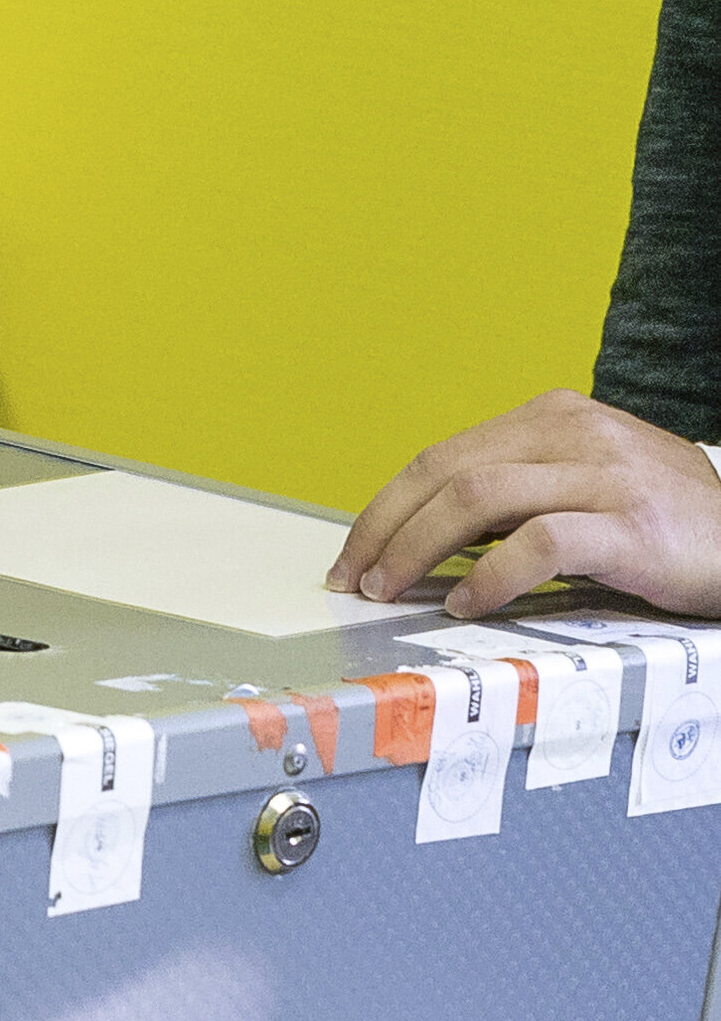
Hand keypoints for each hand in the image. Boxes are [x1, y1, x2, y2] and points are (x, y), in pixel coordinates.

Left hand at [329, 389, 720, 619]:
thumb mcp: (585, 484)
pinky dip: (489, 576)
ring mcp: (604, 474)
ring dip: (417, 550)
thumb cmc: (665, 521)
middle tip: (356, 577)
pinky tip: (467, 603)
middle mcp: (574, 433)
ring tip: (392, 590)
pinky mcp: (631, 523)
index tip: (354, 551)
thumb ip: (518, 493)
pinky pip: (538, 543)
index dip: (387, 506)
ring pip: (476, 500)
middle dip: (385, 528)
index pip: (442, 456)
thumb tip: (430, 532)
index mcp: (553, 418)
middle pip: (445, 472)